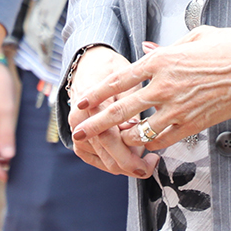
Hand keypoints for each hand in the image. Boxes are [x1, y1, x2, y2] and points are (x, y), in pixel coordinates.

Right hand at [65, 47, 153, 177]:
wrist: (90, 65)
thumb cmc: (113, 69)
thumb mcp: (128, 82)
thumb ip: (131, 108)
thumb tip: (138, 132)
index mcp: (91, 105)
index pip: (111, 140)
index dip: (134, 157)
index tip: (154, 158)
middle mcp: (79, 122)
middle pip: (108, 158)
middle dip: (133, 165)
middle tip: (152, 161)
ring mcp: (77, 132)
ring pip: (104, 163)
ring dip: (125, 163)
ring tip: (143, 153)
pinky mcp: (79, 140)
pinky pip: (98, 161)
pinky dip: (115, 162)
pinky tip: (130, 156)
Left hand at [73, 27, 230, 153]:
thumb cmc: (227, 47)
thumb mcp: (192, 37)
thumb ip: (163, 47)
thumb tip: (143, 49)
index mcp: (161, 61)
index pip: (119, 80)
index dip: (97, 93)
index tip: (80, 102)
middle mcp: (165, 85)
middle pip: (121, 109)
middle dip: (96, 123)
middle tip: (79, 131)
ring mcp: (178, 107)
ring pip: (140, 130)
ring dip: (124, 138)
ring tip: (113, 141)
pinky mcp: (193, 123)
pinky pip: (164, 140)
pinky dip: (151, 145)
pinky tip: (144, 146)